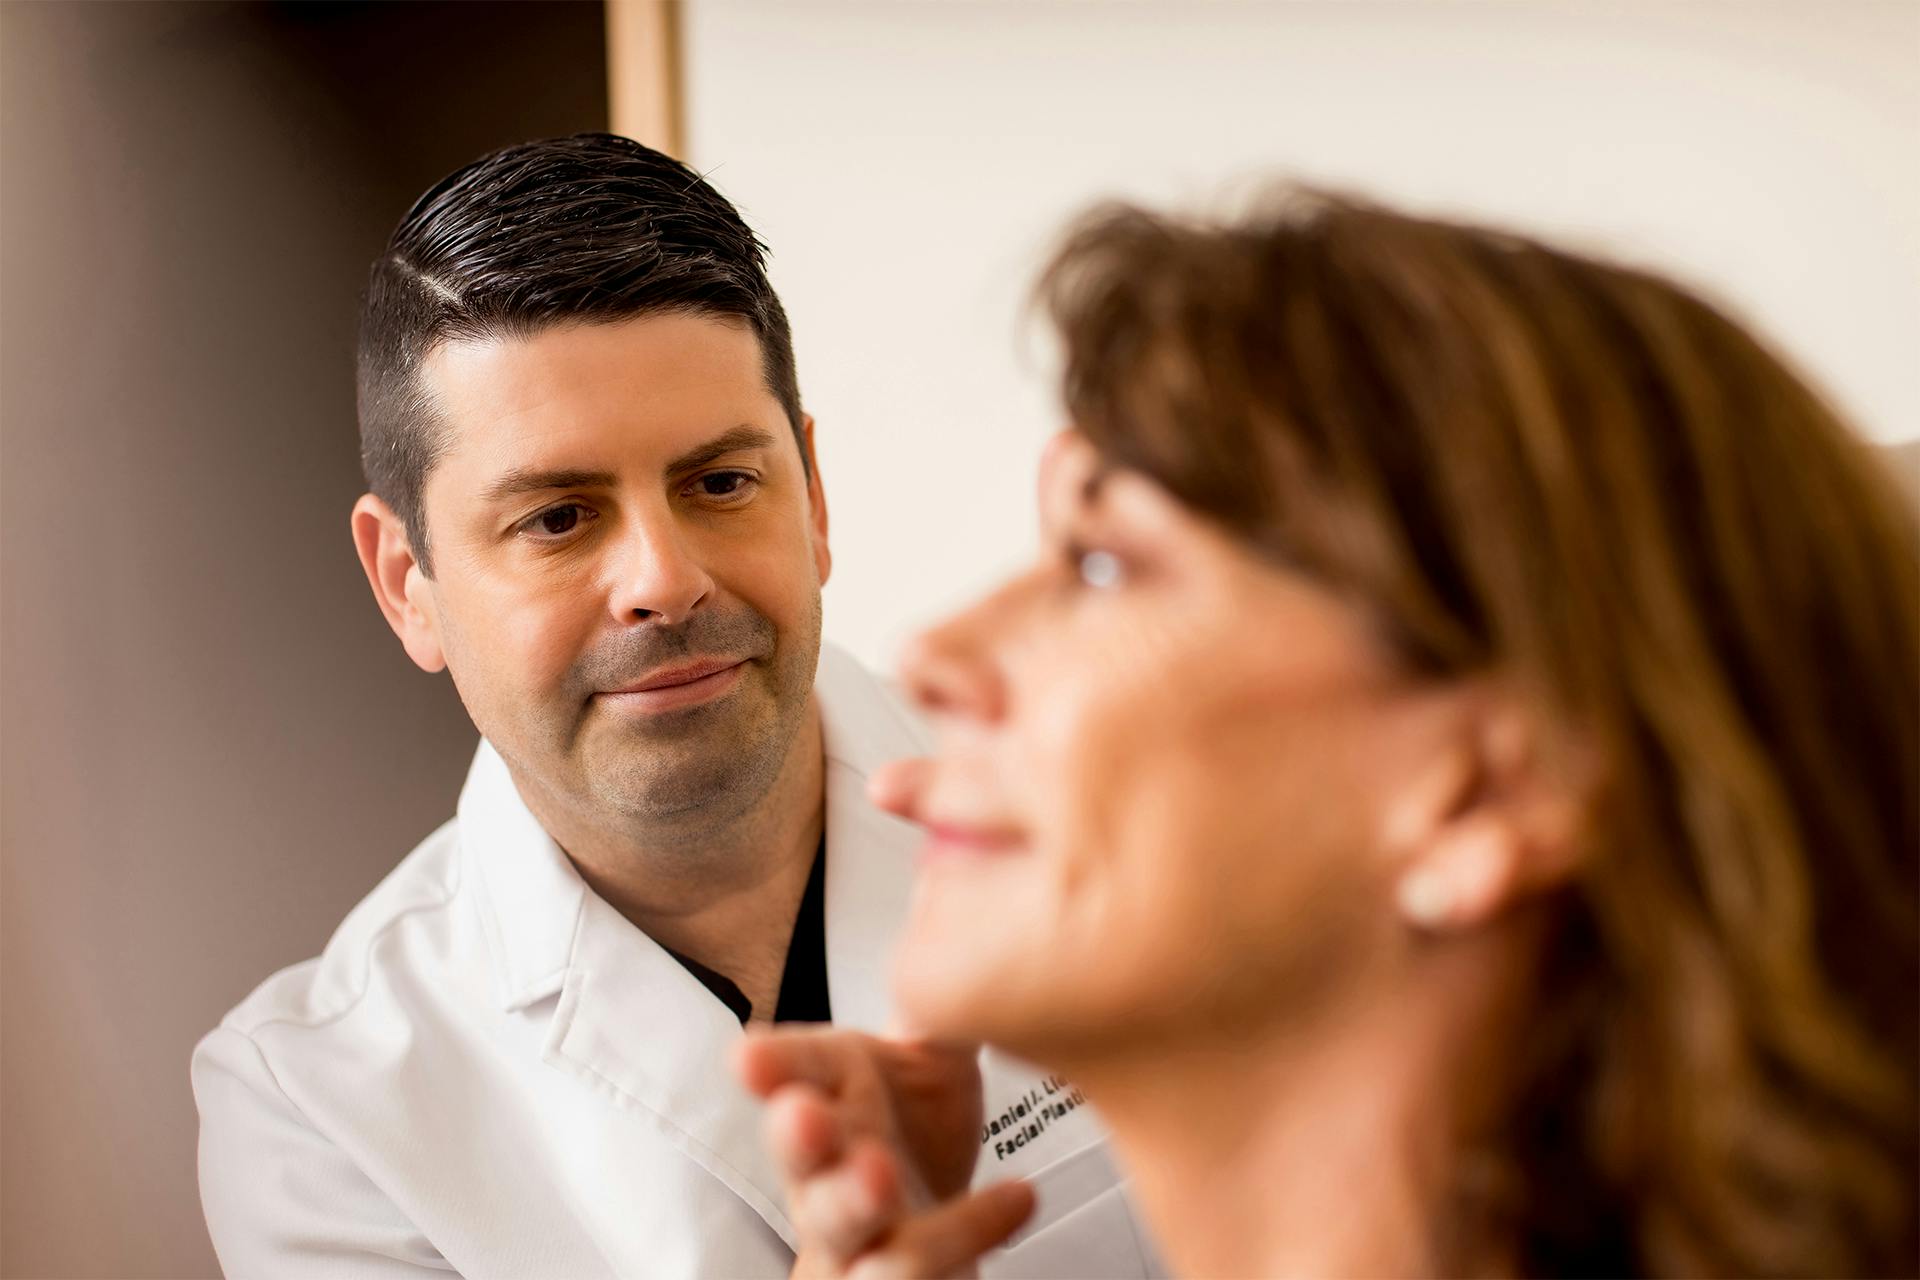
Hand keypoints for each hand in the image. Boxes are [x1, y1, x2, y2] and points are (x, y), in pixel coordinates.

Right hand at [735, 1027, 1035, 1277]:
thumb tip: (959, 911)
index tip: (751, 1056)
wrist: (938, 1224)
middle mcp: (830, 1164)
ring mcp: (856, 1227)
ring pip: (840, 1223)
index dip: (773, 1066)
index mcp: (834, 1093)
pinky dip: (969, 1231)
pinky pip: (916, 1264)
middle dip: (794, 1134)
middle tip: (802, 1114)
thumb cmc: (916, 1132)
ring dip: (853, 1200)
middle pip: (798, 1153)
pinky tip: (1018, 1196)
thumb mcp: (934, 1056)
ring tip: (882, 1174)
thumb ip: (944, 999)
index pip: (795, 1070)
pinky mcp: (893, 1270)